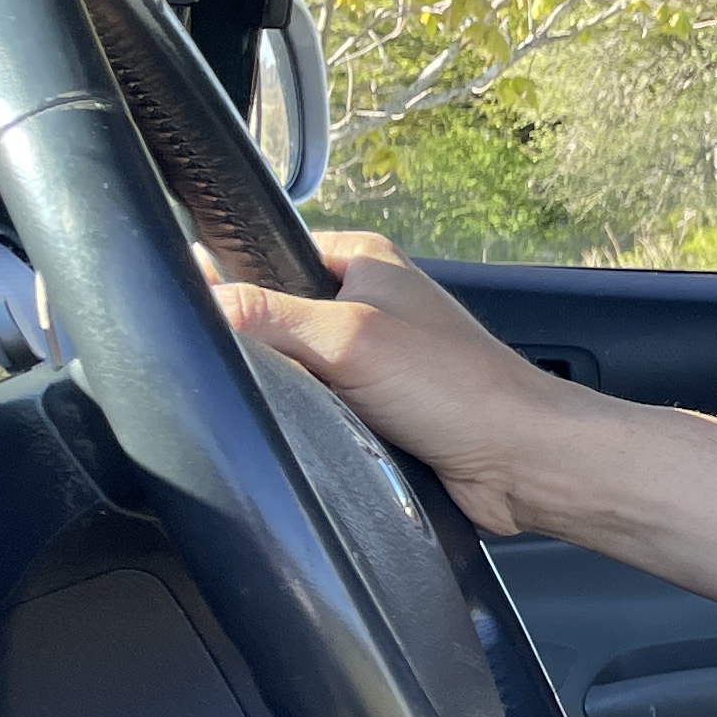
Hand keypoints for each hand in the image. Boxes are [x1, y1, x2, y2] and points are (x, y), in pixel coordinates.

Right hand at [212, 227, 716, 617]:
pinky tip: (308, 434)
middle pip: (277, 317)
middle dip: (258, 347)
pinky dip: (314, 422)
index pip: (267, 253)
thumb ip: (266, 315)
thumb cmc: (457, 389)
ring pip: (297, 370)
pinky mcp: (384, 408)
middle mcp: (372, 301)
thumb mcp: (345, 339)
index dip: (230, 281)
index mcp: (364, 259)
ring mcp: (378, 357)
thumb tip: (196, 299)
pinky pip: (324, 409)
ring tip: (289, 407)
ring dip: (289, 392)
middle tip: (249, 372)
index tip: (199, 311)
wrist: (520, 462)